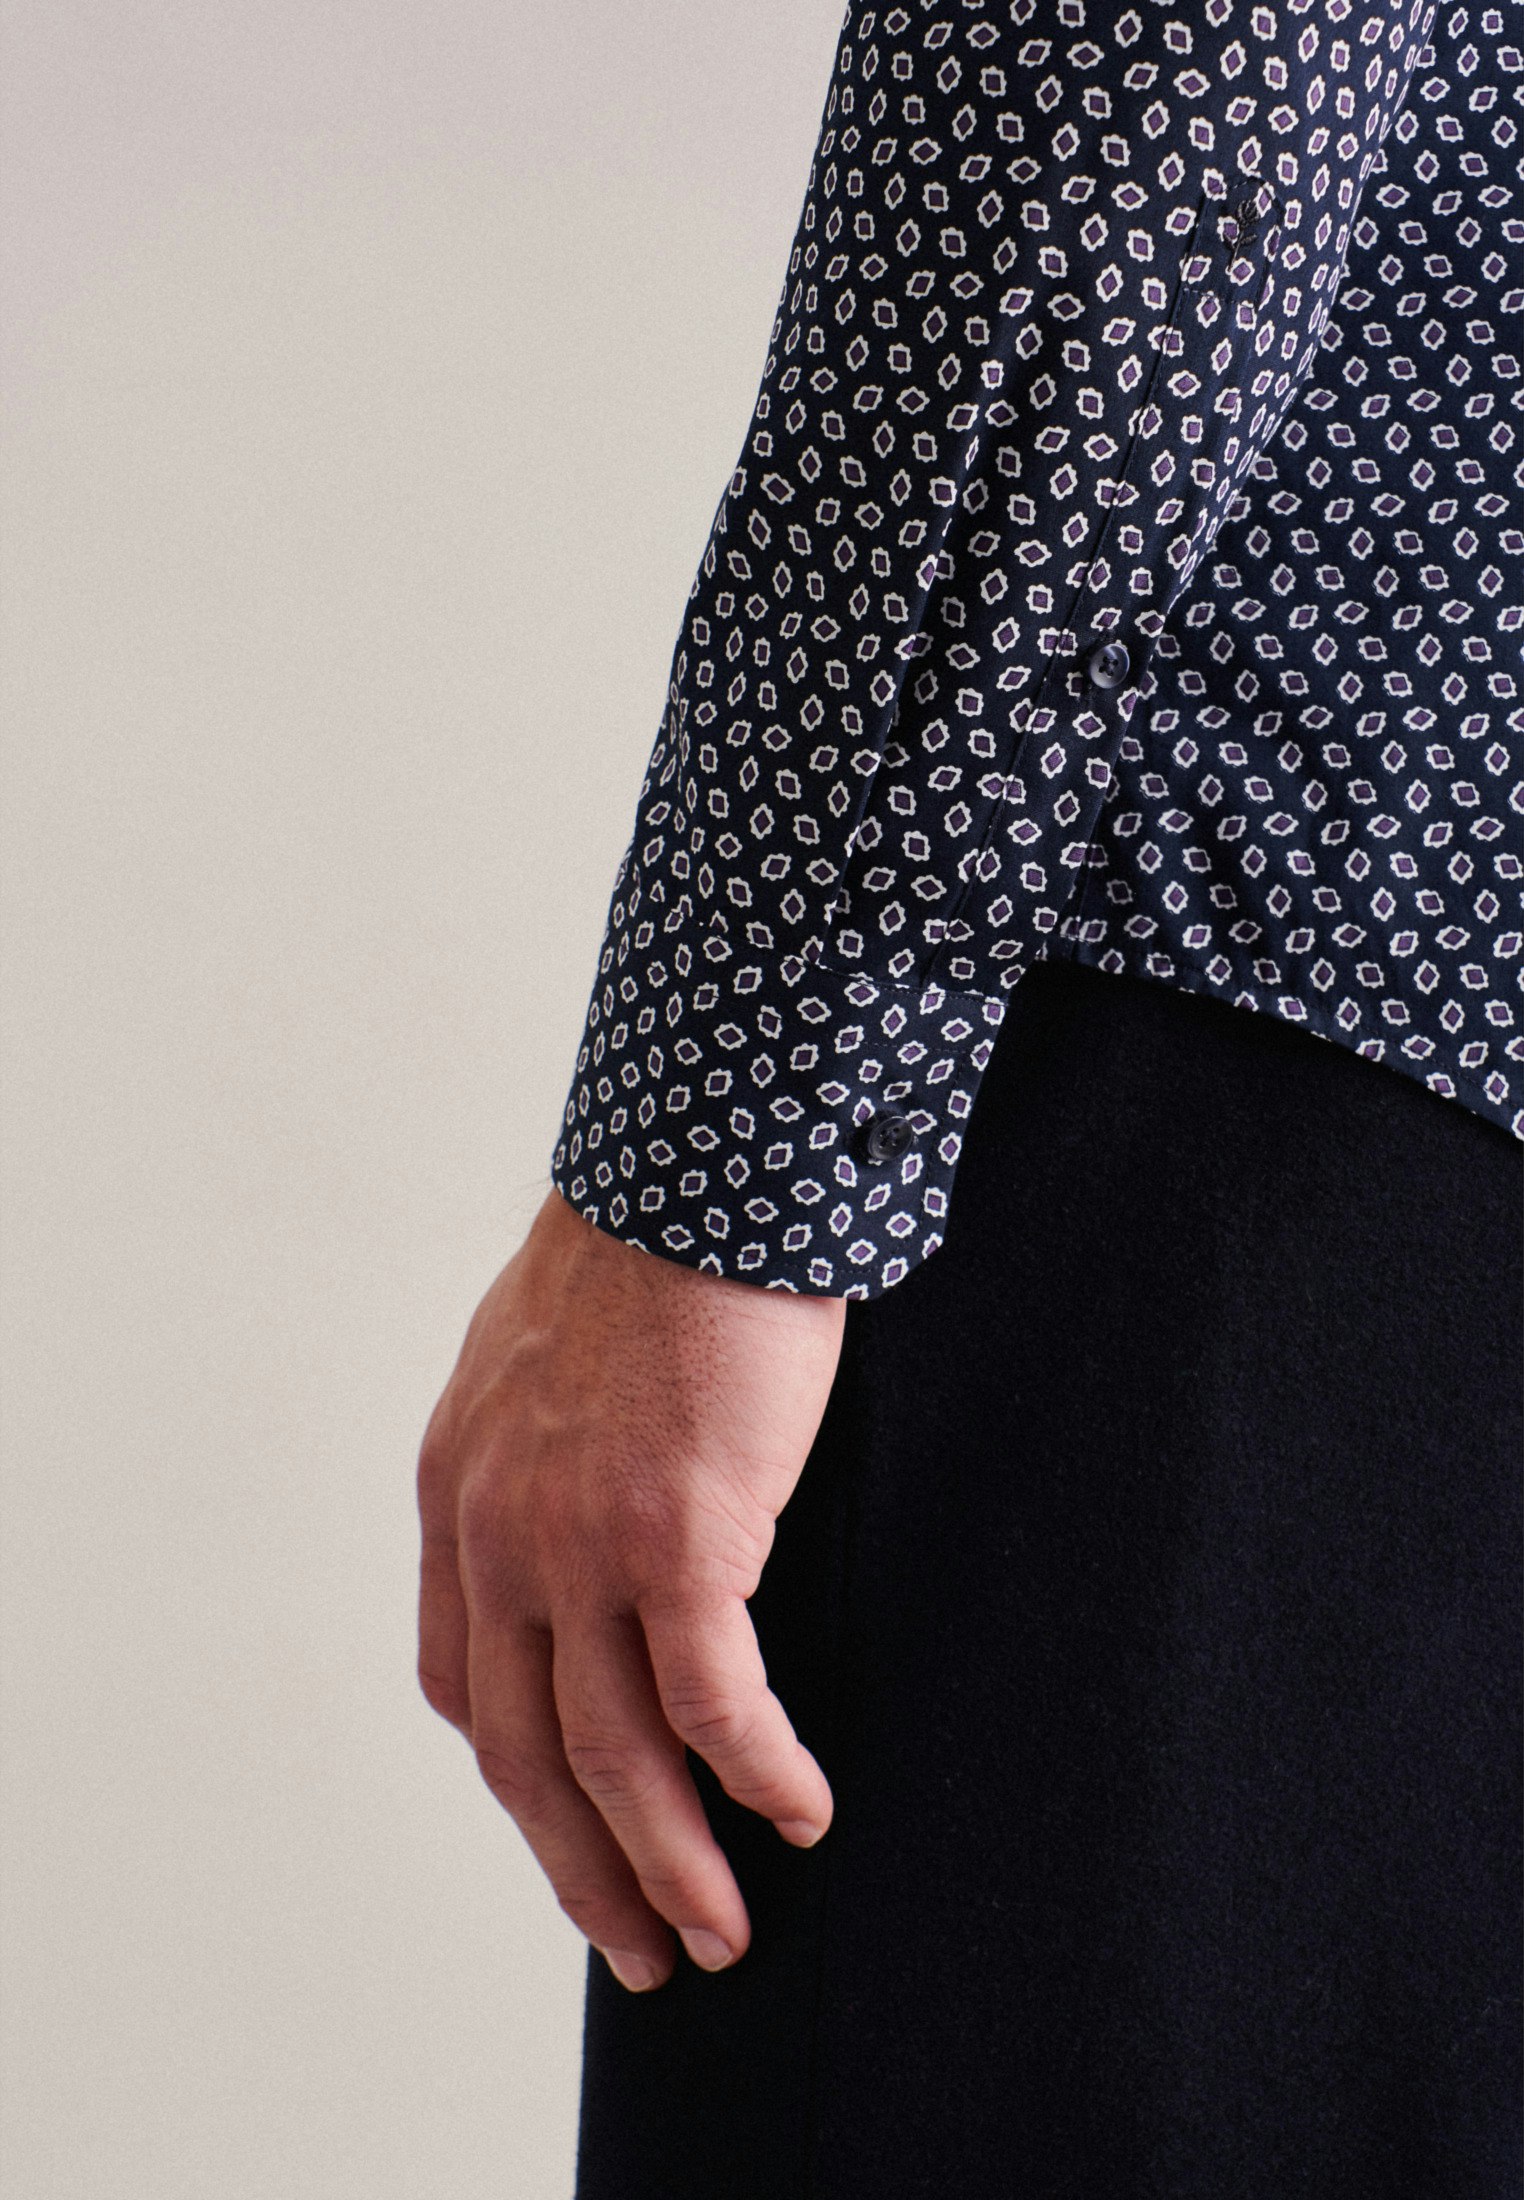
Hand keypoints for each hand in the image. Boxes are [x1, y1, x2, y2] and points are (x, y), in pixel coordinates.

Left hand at [416, 1187, 843, 1991]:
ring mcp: (582, 1544)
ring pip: (614, 1757)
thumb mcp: (532, 1363)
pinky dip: (757, 1776)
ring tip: (723, 1934)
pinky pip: (714, 1704)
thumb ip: (531, 1457)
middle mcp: (500, 1537)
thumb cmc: (643, 1255)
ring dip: (671, 1863)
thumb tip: (580, 1526)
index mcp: (459, 1496)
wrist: (698, 1175)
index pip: (466, 1684)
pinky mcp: (680, 1537)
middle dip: (587, 1871)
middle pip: (528, 1756)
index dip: (523, 1777)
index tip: (575, 1829)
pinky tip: (803, 1813)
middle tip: (647, 1950)